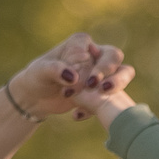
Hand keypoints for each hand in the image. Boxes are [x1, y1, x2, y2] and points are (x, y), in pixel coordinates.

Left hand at [10, 33, 134, 122]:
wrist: (36, 97)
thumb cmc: (37, 77)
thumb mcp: (41, 71)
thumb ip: (55, 70)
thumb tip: (73, 77)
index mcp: (80, 43)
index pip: (94, 49)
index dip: (92, 65)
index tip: (75, 81)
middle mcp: (93, 54)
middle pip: (114, 57)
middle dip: (110, 73)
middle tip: (98, 87)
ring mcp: (100, 72)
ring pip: (122, 74)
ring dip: (116, 85)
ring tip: (102, 95)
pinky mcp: (100, 90)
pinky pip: (112, 96)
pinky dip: (99, 106)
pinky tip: (77, 114)